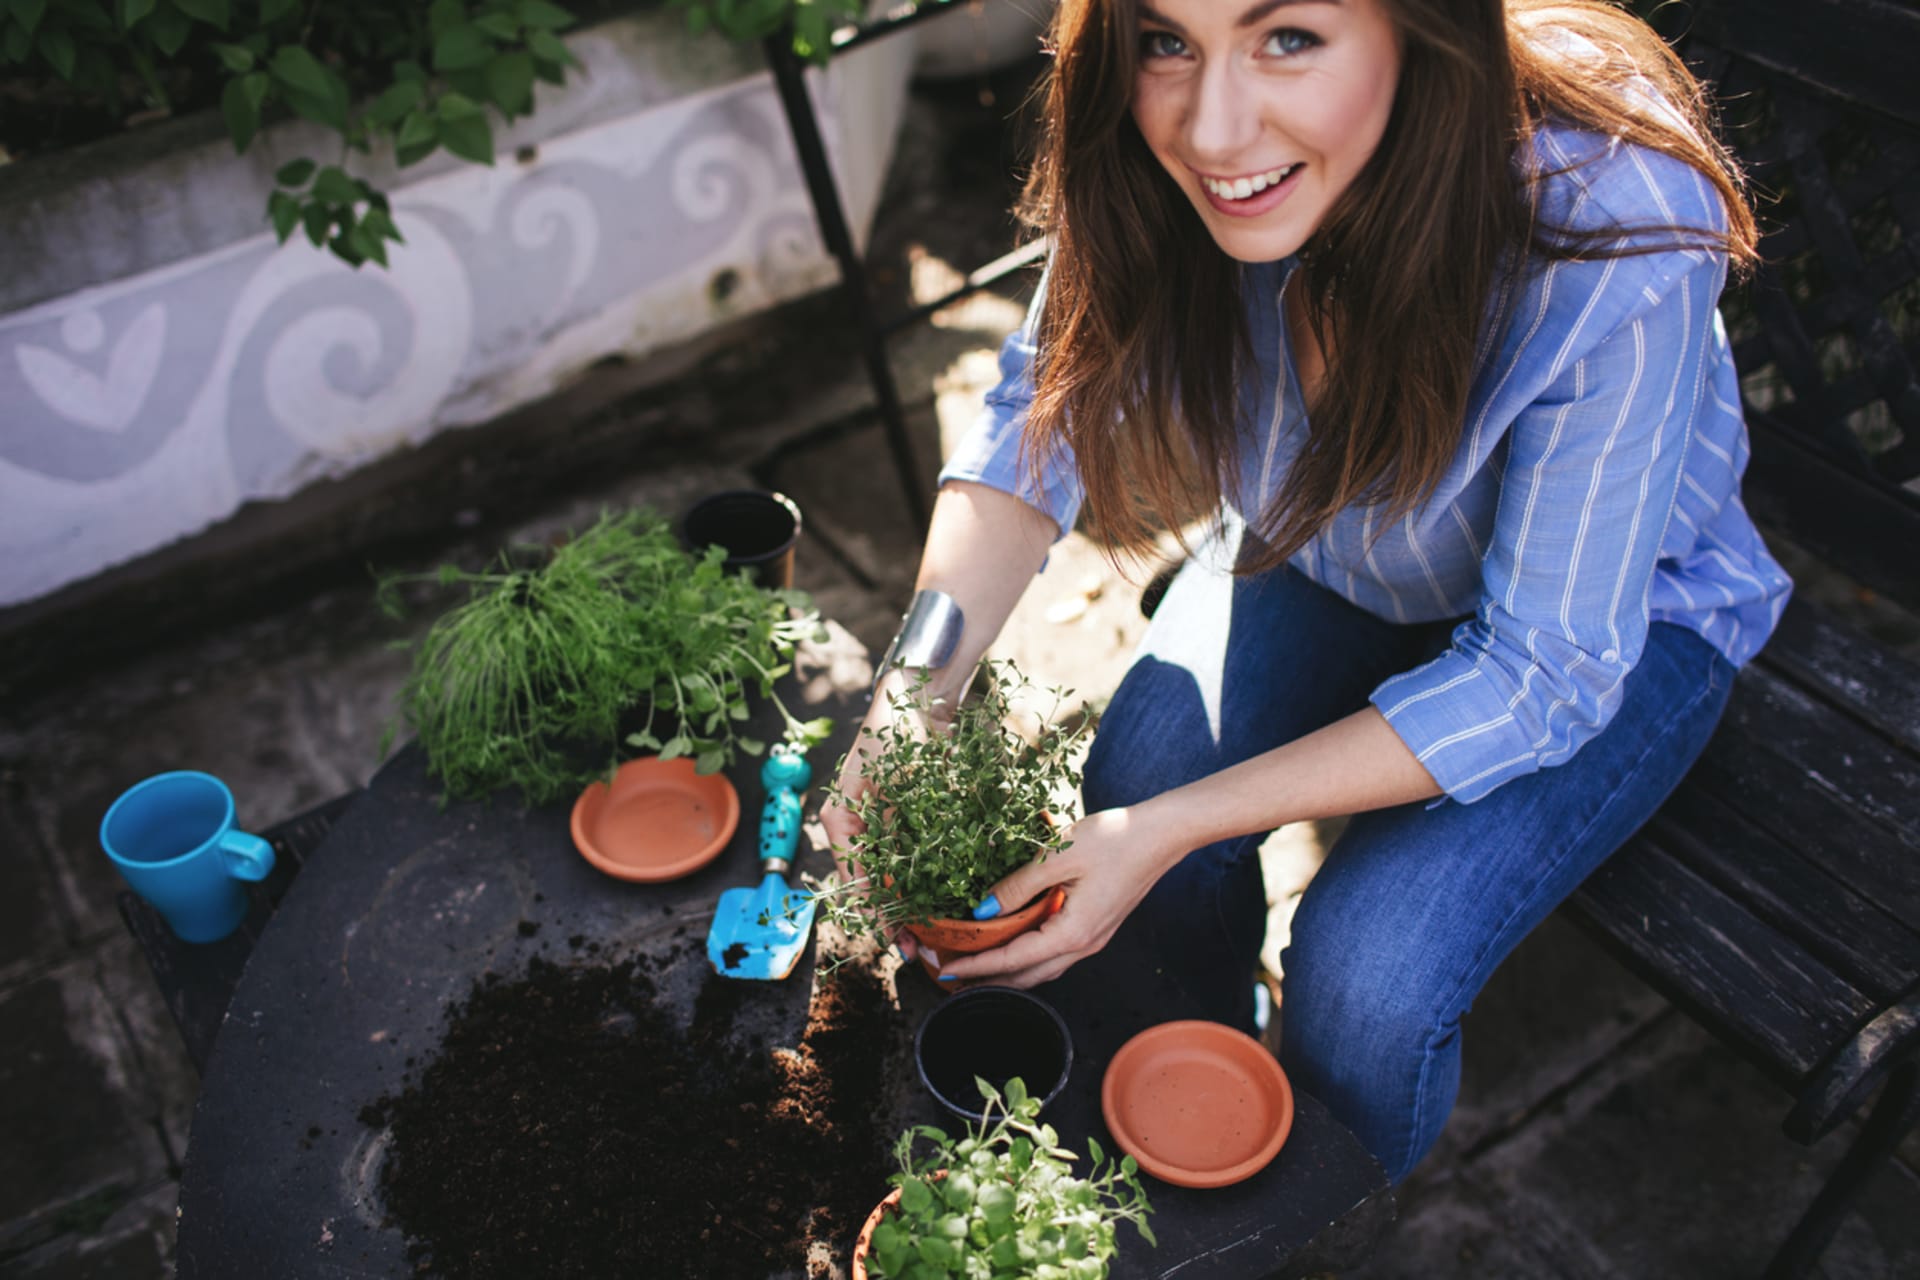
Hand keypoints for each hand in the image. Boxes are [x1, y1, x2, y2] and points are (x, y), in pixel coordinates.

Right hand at [819, 669, 951, 959]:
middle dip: (895, 915)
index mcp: (842, 819)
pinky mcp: (907, 817)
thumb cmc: (894, 730)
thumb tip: (886, 881)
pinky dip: (927, 876)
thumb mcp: (885, 781)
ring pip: (894, 874)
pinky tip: (945, 896)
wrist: (918, 694)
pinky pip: (913, 854)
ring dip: (912, 902)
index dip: (876, 913)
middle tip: (916, 946)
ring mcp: (882, 821)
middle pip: (874, 882)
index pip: (856, 879)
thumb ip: (886, 829)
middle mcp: (858, 825)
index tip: (896, 940)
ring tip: (931, 931)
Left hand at [935, 805, 1179, 988]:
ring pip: (1043, 967)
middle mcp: (1083, 945)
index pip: (1013, 960)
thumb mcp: (1057, 856)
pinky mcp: (1097, 926)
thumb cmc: (1114, 840)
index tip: (945, 969)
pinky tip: (1014, 943)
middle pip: (1027, 975)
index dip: (976, 966)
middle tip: (953, 976)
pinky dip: (1029, 955)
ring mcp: (1093, 939)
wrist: (1162, 834)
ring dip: (1009, 971)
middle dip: (988, 979)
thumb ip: (1017, 886)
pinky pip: (1056, 952)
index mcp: (1072, 934)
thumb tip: (982, 911)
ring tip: (978, 966)